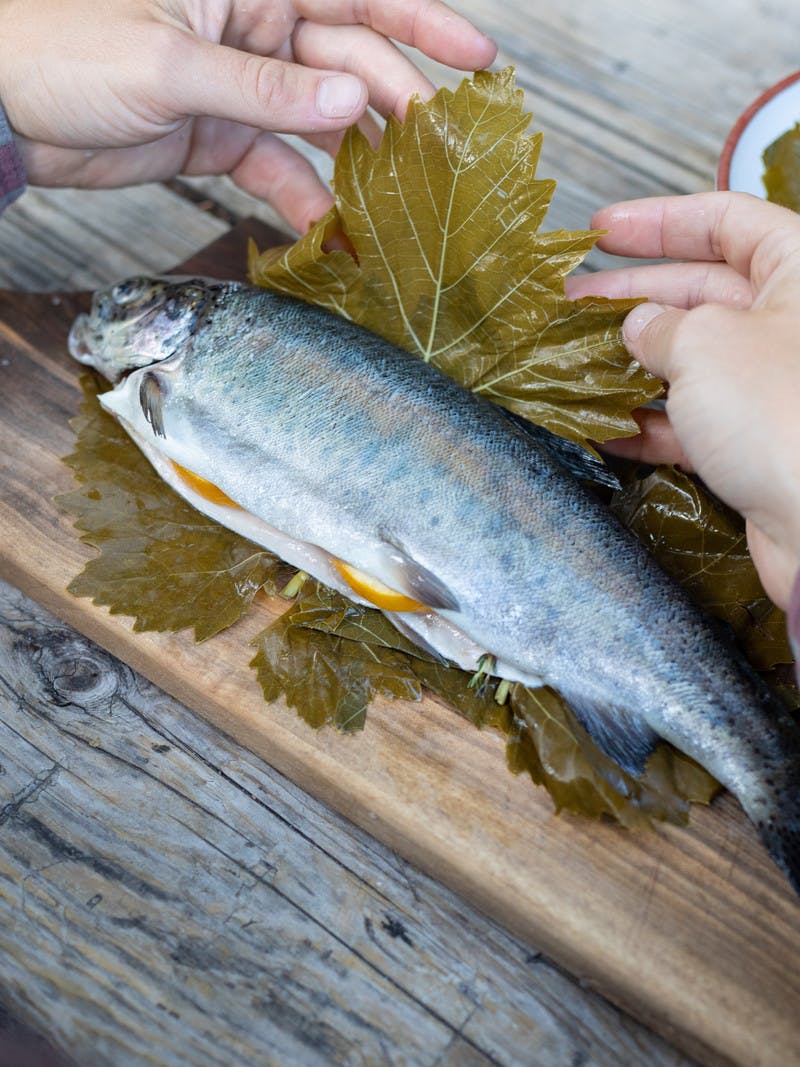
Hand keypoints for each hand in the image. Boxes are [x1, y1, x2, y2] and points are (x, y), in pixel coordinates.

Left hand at [0, 0, 494, 231]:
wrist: (7, 111)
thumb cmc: (65, 51)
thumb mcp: (171, 67)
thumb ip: (266, 88)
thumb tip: (356, 97)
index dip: (422, 21)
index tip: (478, 59)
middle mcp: (253, 30)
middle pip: (348, 63)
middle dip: (399, 104)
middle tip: (444, 152)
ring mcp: (240, 87)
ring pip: (321, 121)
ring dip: (360, 159)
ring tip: (403, 200)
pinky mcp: (220, 138)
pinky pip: (277, 168)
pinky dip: (303, 199)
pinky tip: (331, 231)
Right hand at [567, 192, 799, 606]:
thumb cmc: (782, 416)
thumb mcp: (704, 344)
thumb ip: (660, 324)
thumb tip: (640, 327)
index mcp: (799, 271)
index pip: (726, 221)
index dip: (658, 221)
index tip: (602, 230)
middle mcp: (790, 323)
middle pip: (702, 290)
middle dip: (632, 295)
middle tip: (571, 302)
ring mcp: (773, 385)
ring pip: (692, 359)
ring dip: (632, 362)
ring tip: (574, 362)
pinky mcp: (759, 441)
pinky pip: (694, 420)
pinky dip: (649, 422)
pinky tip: (603, 425)